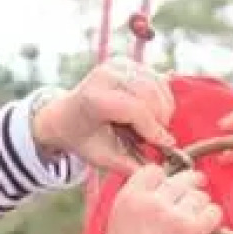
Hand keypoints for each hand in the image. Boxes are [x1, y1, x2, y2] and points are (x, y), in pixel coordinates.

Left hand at [31, 57, 175, 172]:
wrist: (65, 116)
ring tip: (151, 127)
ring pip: (157, 84)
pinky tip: (151, 113)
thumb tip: (156, 170)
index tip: (166, 146)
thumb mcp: (101, 158)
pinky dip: (162, 98)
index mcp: (93, 98)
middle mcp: (105, 75)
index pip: (136, 109)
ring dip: (163, 109)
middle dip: (160, 119)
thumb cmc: (83, 138)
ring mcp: (117, 65)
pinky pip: (157, 79)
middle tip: (156, 138)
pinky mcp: (127, 63)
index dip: (155, 129)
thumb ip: (128, 165)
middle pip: (150, 94)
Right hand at [100, 166, 221, 233]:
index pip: (154, 170)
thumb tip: (159, 186)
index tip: (169, 191)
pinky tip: (204, 230)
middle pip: (180, 180)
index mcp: (128, 197)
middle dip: (189, 188)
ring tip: (193, 223)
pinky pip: (213, 212)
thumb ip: (136, 201)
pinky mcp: (191, 231)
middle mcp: (150, 201)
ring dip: (200, 207)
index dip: (165, 180)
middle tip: (193, 197)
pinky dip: (212, 221)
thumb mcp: (117, 224)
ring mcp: (172, 215)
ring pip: (199, 195)